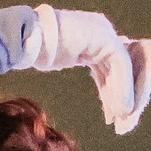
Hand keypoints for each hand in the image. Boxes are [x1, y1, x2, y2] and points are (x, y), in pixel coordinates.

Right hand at [24, 5, 143, 132]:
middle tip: (122, 120)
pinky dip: (123, 88)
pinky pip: (121, 65)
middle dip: (120, 95)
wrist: (25, 39)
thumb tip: (67, 70)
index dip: (110, 92)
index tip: (111, 116)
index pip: (109, 65)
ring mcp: (104, 31)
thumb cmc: (33, 49)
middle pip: (118, 67)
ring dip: (125, 94)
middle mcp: (100, 29)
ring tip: (124, 117)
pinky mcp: (104, 37)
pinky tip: (121, 107)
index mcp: (90, 34)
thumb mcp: (59, 57)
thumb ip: (71, 59)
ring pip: (124, 67)